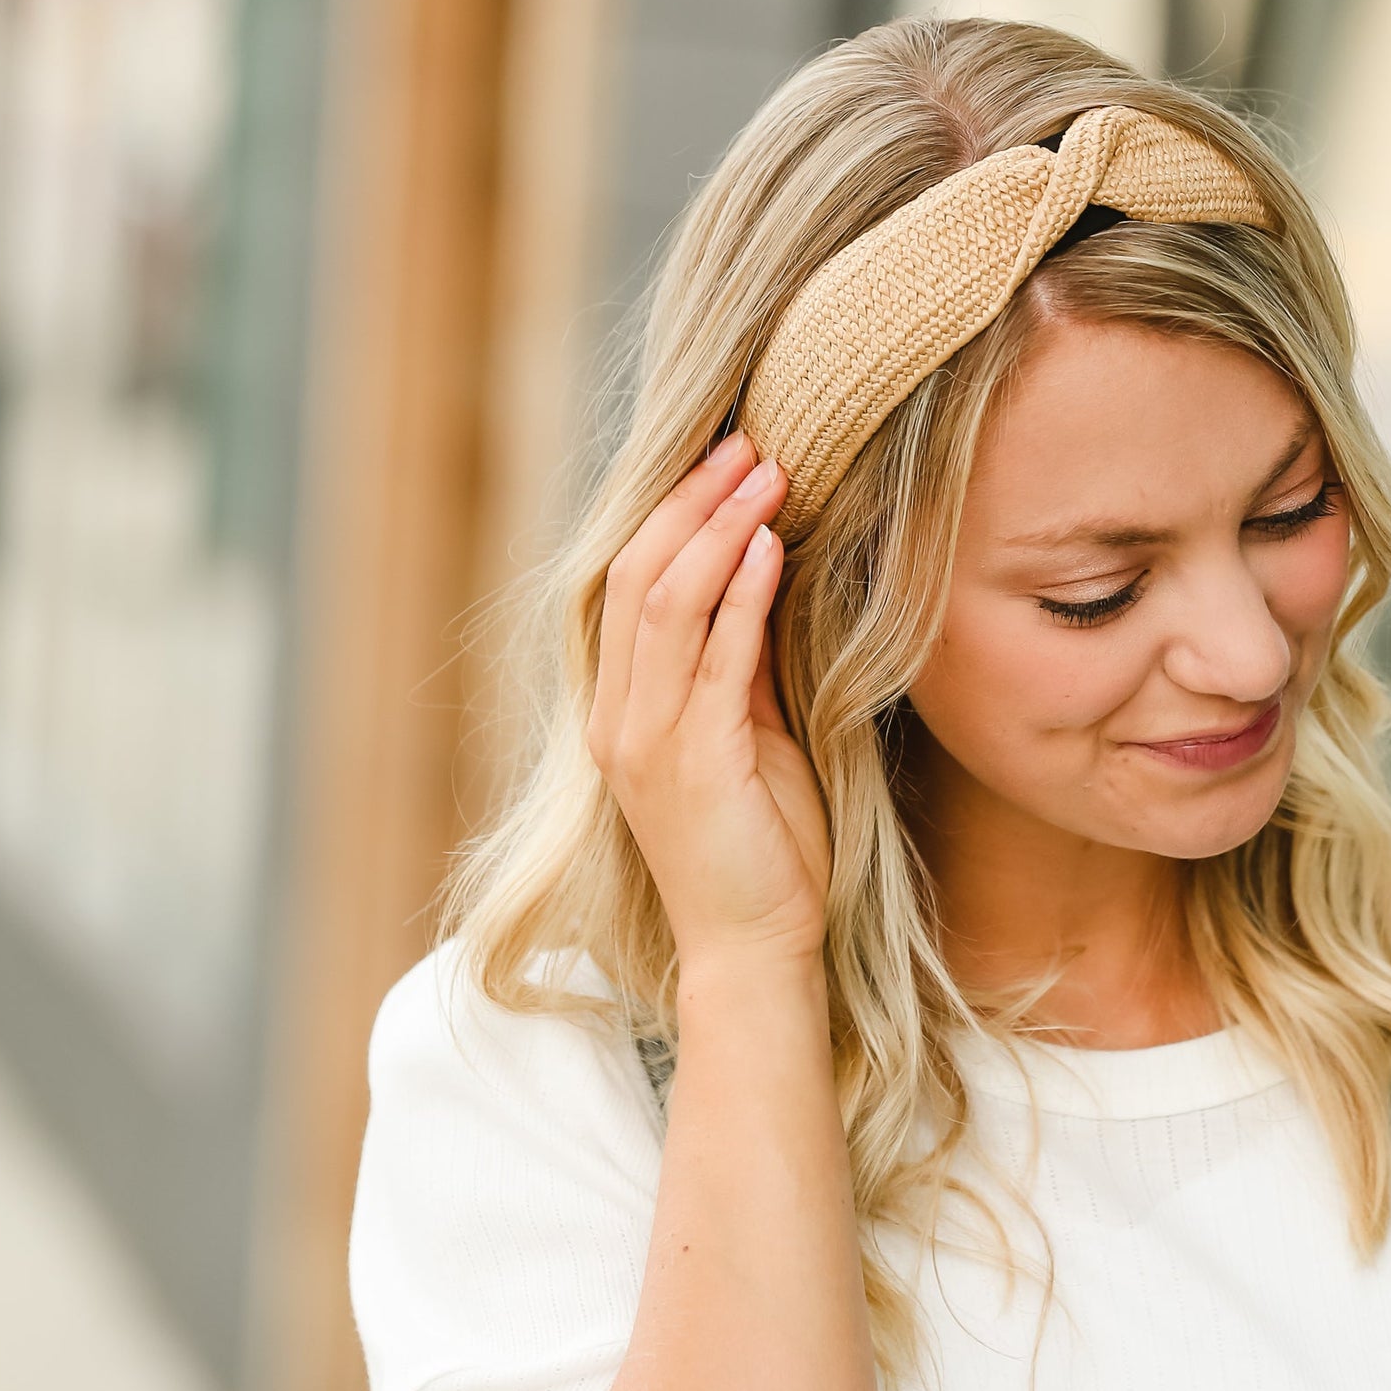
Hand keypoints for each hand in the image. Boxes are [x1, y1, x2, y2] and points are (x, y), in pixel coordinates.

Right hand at [589, 434, 831, 971]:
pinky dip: (742, 593)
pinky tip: (772, 546)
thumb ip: (739, 661)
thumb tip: (763, 572)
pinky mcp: (694, 760)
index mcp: (621, 709)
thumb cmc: (760, 845)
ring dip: (720, 529)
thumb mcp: (747, 733)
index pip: (630, 585)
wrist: (755, 947)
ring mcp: (646, 740)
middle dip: (692, 502)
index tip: (725, 460)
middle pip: (636, 576)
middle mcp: (619, 717)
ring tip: (767, 473)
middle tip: (746, 443)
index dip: (672, 513)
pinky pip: (713, 658)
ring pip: (665, 603)